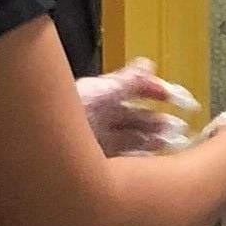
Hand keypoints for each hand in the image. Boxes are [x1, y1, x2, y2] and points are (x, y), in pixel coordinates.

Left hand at [79, 56, 197, 153]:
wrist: (44, 149)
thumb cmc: (68, 113)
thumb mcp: (101, 92)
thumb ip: (127, 80)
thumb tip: (148, 63)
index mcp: (102, 96)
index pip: (134, 89)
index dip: (156, 91)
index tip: (177, 98)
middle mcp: (101, 118)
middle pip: (137, 118)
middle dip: (160, 121)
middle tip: (181, 127)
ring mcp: (100, 140)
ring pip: (135, 139)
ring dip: (155, 140)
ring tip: (174, 143)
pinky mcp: (98, 162)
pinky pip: (126, 159)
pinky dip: (143, 158)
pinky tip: (156, 160)